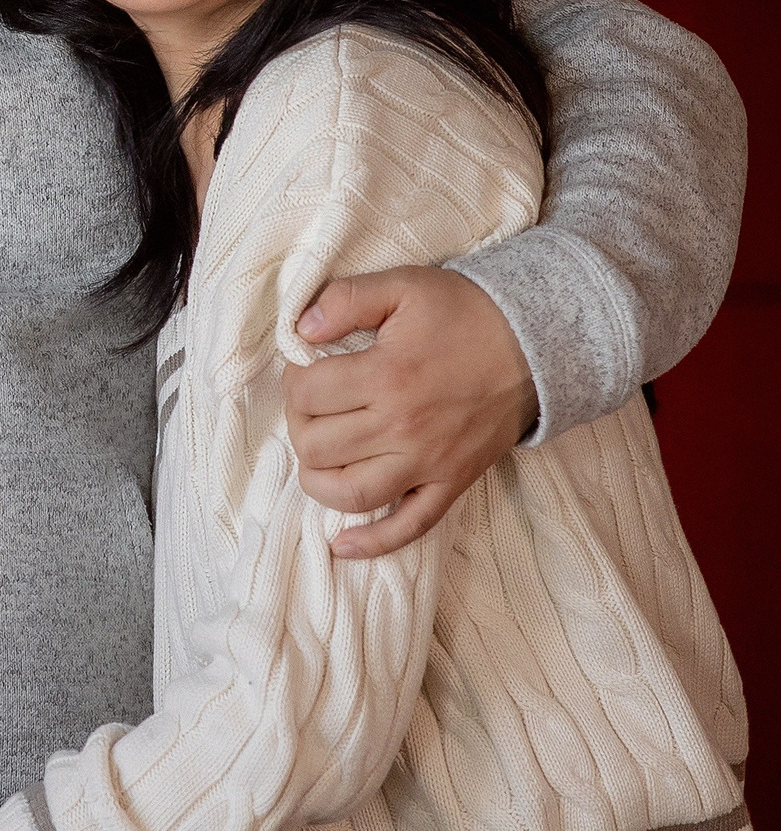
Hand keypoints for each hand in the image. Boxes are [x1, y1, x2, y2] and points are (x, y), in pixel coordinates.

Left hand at [284, 266, 536, 560]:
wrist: (536, 343)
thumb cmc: (466, 313)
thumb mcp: (404, 286)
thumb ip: (346, 299)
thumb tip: (300, 328)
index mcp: (386, 376)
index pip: (307, 394)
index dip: (293, 381)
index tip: (304, 371)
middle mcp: (403, 428)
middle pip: (318, 446)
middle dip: (300, 424)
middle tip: (311, 407)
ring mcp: (428, 463)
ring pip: (350, 494)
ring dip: (318, 480)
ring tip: (316, 457)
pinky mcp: (451, 484)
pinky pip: (409, 526)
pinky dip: (373, 542)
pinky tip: (343, 544)